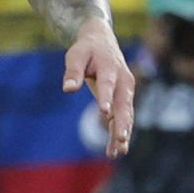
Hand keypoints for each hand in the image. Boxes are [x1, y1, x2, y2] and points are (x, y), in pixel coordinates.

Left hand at [63, 18, 134, 157]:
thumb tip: (68, 89)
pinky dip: (121, 132)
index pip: (108, 83)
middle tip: (121, 138)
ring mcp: (126, 91)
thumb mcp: (76, 55)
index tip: (105, 112)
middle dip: (122, 122)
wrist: (102, 41)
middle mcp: (123, 80)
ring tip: (118, 151)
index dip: (107, 97)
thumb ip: (73, 71)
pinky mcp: (124, 99)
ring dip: (123, 132)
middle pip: (123, 103)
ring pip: (126, 114)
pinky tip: (117, 150)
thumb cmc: (86, 49)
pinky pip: (124, 117)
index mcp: (110, 67)